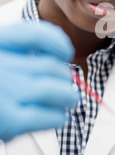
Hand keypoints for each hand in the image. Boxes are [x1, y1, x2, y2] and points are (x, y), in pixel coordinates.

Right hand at [0, 21, 77, 141]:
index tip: (64, 52)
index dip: (56, 42)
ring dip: (68, 96)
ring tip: (69, 100)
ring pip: (54, 89)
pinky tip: (57, 117)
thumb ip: (14, 54)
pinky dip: (58, 116)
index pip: (33, 34)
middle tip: (66, 85)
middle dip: (64, 77)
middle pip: (49, 65)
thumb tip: (58, 60)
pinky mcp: (9, 120)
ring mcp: (4, 91)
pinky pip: (48, 115)